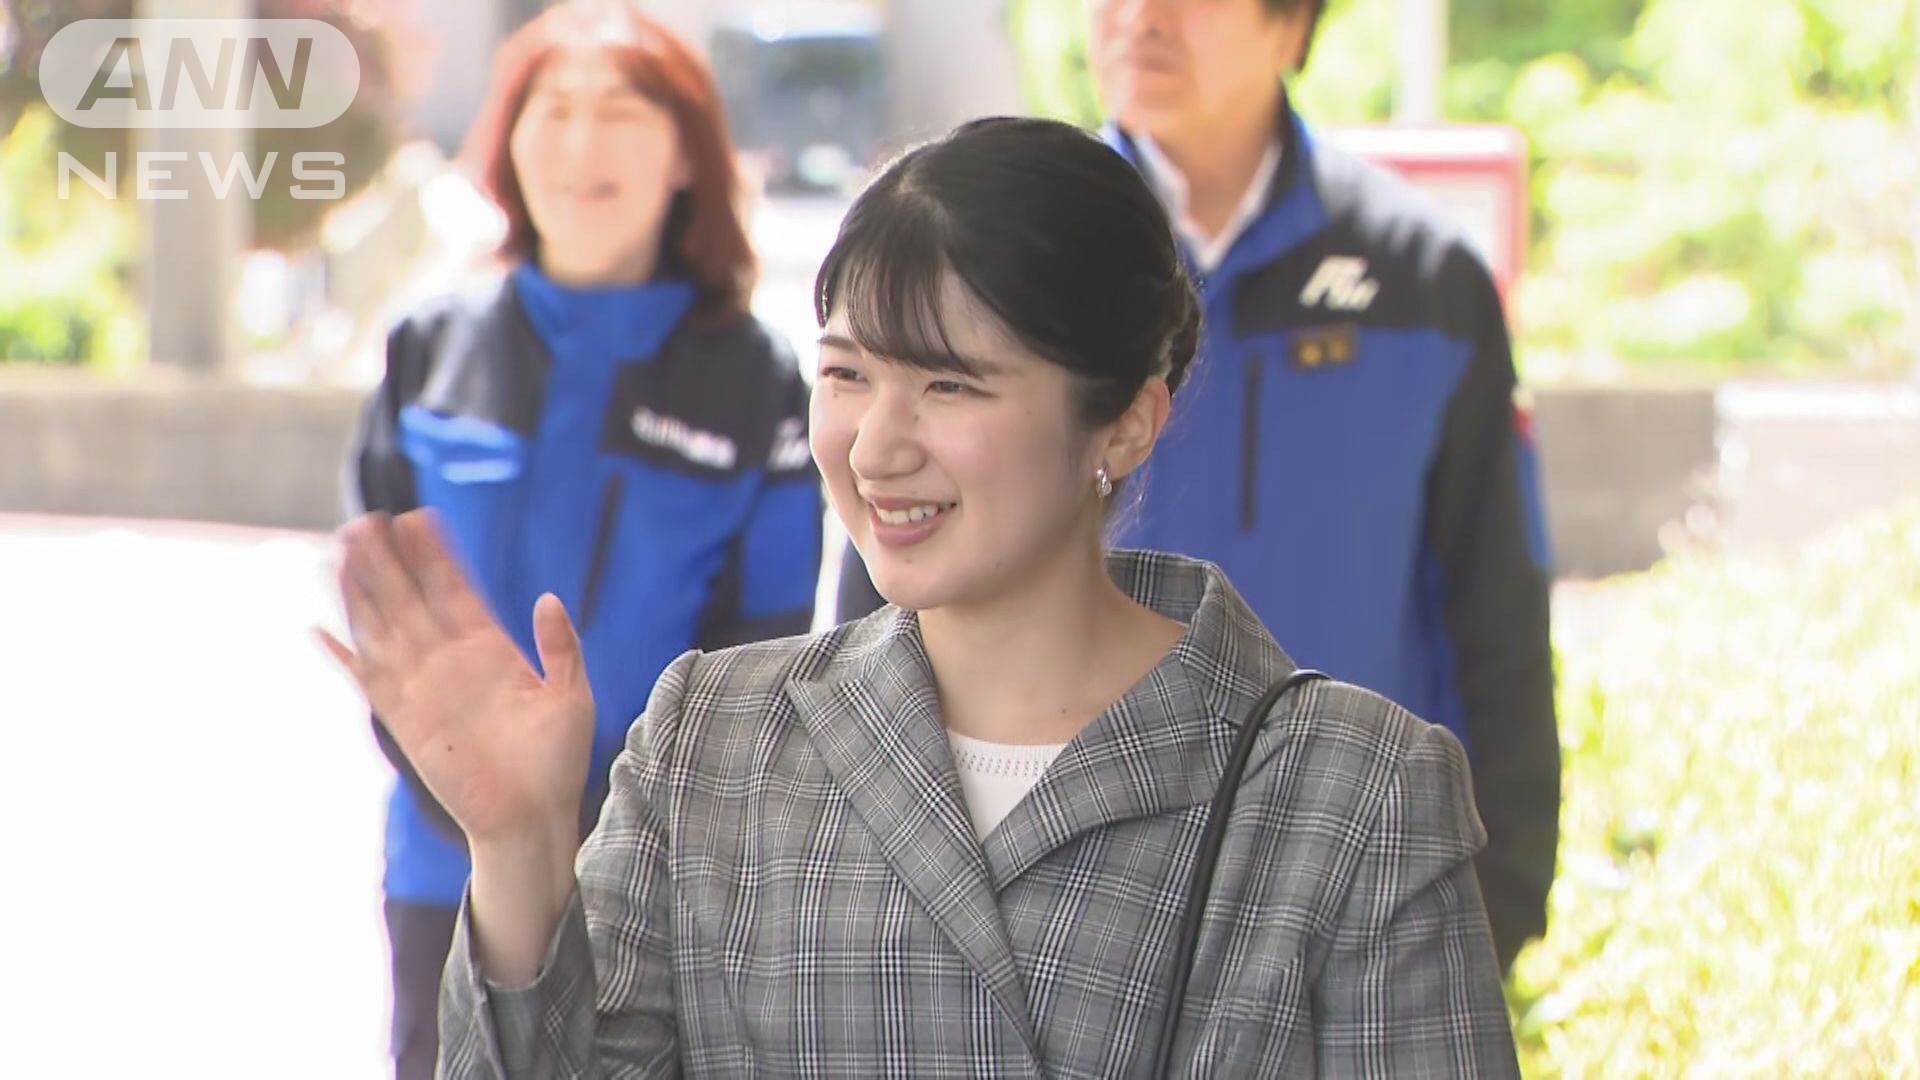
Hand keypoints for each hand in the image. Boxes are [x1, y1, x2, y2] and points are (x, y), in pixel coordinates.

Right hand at [317, 510, 593, 848]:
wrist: (532, 817)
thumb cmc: (558, 762)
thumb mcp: (571, 696)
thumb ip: (560, 647)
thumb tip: (548, 598)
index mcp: (491, 649)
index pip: (455, 589)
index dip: (435, 556)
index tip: (418, 519)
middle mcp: (451, 661)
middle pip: (411, 598)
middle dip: (389, 560)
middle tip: (366, 519)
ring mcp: (424, 687)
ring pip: (385, 627)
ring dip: (362, 592)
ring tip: (340, 552)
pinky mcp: (404, 719)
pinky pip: (368, 680)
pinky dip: (344, 656)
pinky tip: (319, 629)